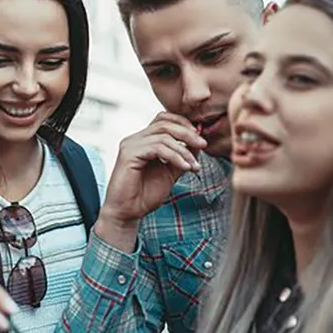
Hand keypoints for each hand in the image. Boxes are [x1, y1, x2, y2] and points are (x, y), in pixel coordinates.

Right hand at [96, 113, 205, 249]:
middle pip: (164, 123)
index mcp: (143, 140)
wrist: (128, 213)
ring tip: (194, 165)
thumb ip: (181, 156)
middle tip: (203, 145)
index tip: (200, 138)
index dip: (183, 123)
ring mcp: (131, 145)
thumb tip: (199, 142)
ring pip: (163, 135)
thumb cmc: (145, 195)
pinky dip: (174, 156)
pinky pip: (157, 148)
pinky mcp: (129, 154)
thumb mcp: (170, 172)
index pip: (163, 119)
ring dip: (184, 149)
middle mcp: (135, 139)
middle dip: (188, 133)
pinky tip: (184, 167)